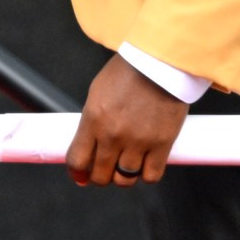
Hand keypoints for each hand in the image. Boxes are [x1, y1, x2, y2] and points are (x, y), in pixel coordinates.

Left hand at [65, 54, 186, 187]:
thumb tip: (87, 146)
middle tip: (105, 170)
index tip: (80, 174)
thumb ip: (91, 121)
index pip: (77, 160)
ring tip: (126, 166)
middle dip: (99, 177)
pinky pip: (151, 175)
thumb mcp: (98, 92)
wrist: (161, 60)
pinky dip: (146, 174)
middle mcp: (113, 134)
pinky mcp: (162, 143)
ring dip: (123, 177)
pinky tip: (146, 164)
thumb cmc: (129, 70)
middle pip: (100, 175)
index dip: (77, 172)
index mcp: (93, 119)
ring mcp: (138, 141)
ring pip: (125, 179)